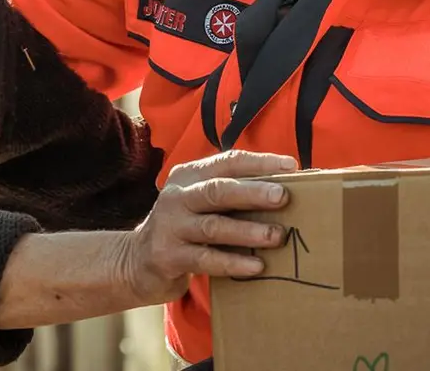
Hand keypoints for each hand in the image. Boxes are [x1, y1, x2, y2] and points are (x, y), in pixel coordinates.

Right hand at [118, 151, 296, 303]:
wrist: (137, 262)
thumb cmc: (186, 227)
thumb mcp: (200, 202)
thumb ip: (232, 194)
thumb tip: (287, 187)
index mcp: (189, 176)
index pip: (227, 162)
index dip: (260, 163)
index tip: (291, 167)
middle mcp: (177, 197)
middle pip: (217, 190)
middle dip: (253, 192)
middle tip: (284, 197)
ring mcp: (170, 227)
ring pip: (214, 226)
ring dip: (248, 231)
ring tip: (277, 236)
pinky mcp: (168, 257)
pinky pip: (206, 259)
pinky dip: (233, 263)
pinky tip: (257, 266)